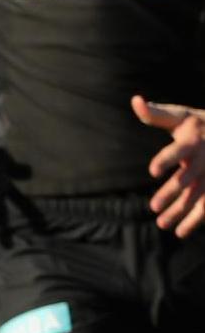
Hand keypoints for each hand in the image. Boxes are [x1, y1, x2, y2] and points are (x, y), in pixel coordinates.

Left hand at [134, 95, 204, 236]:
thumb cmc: (201, 124)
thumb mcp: (181, 116)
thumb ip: (156, 114)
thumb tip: (135, 100)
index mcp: (193, 141)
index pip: (178, 151)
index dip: (166, 160)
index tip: (152, 170)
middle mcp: (204, 160)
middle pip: (188, 179)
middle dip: (172, 193)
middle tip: (153, 207)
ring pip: (197, 196)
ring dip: (181, 212)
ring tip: (161, 225)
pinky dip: (195, 220)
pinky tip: (179, 232)